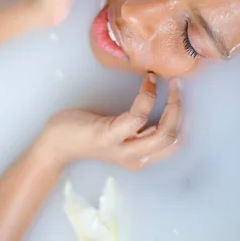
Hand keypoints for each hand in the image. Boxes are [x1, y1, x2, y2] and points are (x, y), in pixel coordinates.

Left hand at [34, 74, 182, 170]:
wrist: (56, 143)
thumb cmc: (86, 133)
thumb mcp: (120, 133)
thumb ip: (139, 128)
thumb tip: (159, 104)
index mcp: (140, 157)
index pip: (175, 143)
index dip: (183, 119)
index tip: (179, 95)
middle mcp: (135, 158)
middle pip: (173, 138)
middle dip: (181, 109)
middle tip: (177, 85)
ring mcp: (122, 149)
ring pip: (162, 132)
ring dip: (172, 104)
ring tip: (168, 82)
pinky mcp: (108, 136)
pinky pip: (137, 116)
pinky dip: (147, 96)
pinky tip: (147, 82)